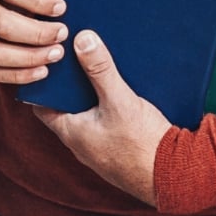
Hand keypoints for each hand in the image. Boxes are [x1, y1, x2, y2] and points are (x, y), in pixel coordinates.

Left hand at [34, 31, 170, 205]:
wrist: (172, 175)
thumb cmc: (141, 145)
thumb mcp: (119, 101)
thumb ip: (100, 70)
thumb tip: (82, 40)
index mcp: (71, 132)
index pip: (43, 105)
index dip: (44, 82)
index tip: (49, 59)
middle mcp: (81, 142)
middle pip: (66, 106)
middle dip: (70, 82)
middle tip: (75, 54)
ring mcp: (99, 146)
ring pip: (87, 113)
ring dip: (91, 92)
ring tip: (98, 65)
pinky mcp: (117, 147)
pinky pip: (104, 119)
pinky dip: (106, 103)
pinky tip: (120, 88)